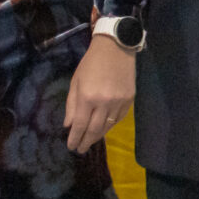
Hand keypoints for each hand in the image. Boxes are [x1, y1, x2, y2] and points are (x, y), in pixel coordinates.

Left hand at [65, 36, 136, 151]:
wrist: (115, 48)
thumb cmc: (91, 64)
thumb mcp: (76, 82)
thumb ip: (71, 105)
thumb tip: (69, 125)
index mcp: (88, 97)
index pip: (80, 125)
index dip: (75, 138)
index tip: (71, 147)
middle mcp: (104, 103)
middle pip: (94, 130)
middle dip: (86, 142)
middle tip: (80, 149)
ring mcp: (119, 103)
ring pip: (108, 127)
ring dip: (98, 136)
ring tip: (90, 140)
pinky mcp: (129, 100)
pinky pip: (118, 119)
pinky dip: (110, 126)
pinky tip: (103, 127)